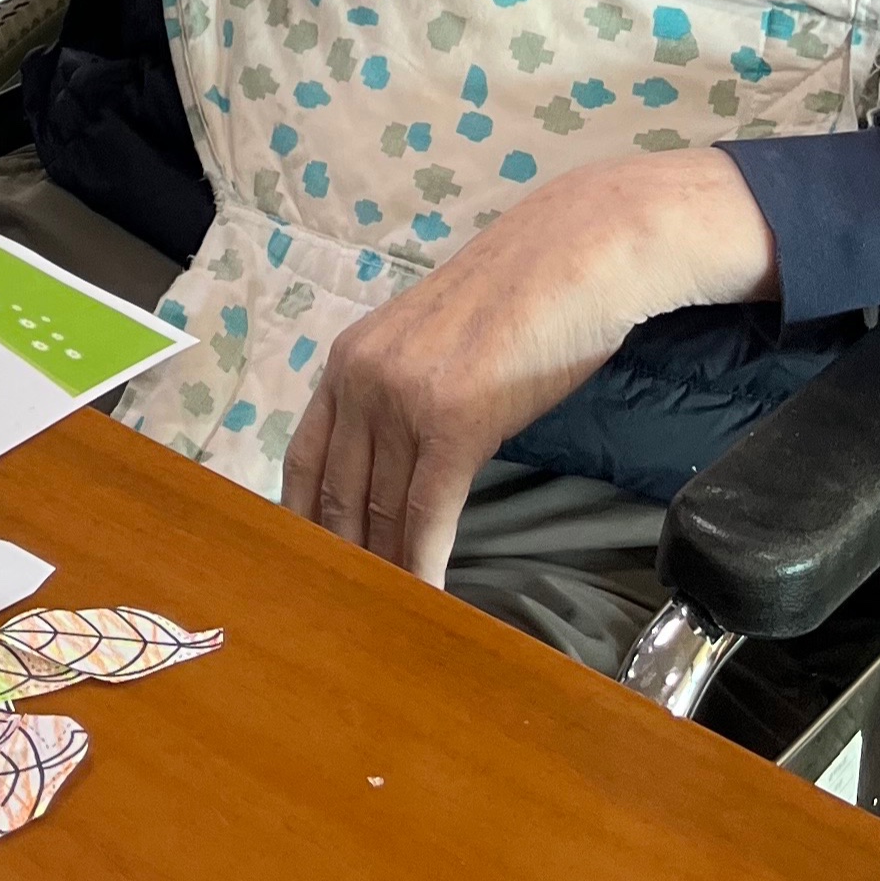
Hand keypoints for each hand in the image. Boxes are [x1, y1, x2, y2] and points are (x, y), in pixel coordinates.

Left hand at [278, 150, 777, 587]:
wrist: (574, 256)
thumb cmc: (517, 305)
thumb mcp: (432, 345)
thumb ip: (401, 395)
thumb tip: (399, 460)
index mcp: (347, 361)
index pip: (306, 460)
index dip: (305, 522)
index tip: (309, 569)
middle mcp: (359, 379)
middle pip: (337, 495)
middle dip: (342, 560)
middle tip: (346, 615)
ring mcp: (402, 399)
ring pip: (381, 509)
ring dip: (384, 571)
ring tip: (387, 623)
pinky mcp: (453, 421)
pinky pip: (428, 511)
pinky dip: (423, 564)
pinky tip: (426, 600)